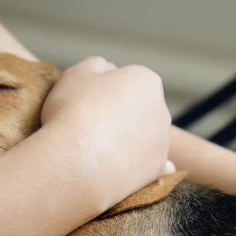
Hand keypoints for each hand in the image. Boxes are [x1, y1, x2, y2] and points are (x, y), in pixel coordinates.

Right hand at [41, 56, 173, 205]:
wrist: (76, 161)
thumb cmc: (73, 111)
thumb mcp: (76, 74)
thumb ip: (96, 65)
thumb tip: (108, 69)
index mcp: (146, 81)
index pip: (128, 82)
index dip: (104, 92)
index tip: (85, 104)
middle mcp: (162, 110)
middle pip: (139, 110)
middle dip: (121, 117)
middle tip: (89, 128)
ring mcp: (162, 142)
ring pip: (144, 139)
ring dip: (128, 142)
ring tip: (97, 152)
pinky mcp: (157, 170)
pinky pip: (151, 166)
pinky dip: (140, 167)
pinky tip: (122, 169)